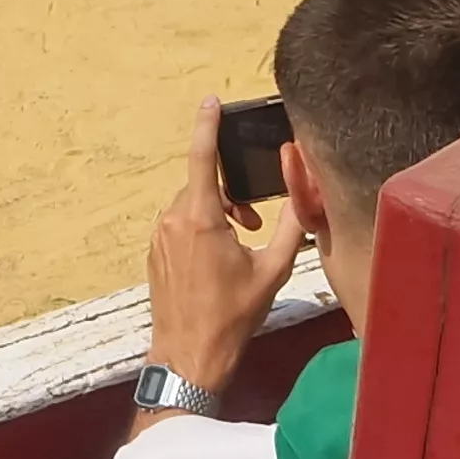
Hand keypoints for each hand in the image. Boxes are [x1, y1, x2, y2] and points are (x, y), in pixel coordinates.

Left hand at [145, 97, 304, 390]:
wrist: (189, 356)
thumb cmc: (233, 316)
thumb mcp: (273, 270)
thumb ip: (292, 227)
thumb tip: (305, 193)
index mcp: (201, 218)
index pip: (202, 157)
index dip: (207, 125)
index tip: (211, 102)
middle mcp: (173, 220)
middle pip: (203, 186)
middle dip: (231, 195)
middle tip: (255, 223)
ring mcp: (159, 237)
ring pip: (191, 206)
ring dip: (217, 215)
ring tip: (240, 246)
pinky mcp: (154, 253)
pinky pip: (179, 226)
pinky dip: (200, 230)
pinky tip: (217, 262)